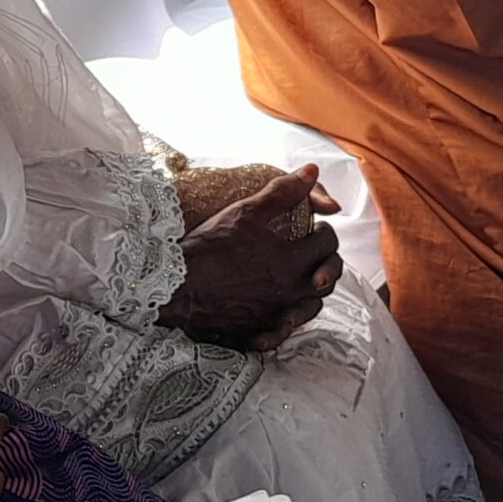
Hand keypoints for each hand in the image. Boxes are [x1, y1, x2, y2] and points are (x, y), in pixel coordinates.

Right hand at [158, 166, 343, 352]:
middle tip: (312, 251)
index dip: (324, 231)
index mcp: (292, 261)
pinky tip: (282, 309)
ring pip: (312, 306)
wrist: (175, 288)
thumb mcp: (246, 212)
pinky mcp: (258, 331)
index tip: (313, 227)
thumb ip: (283, 192)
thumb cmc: (210, 248)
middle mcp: (290, 292)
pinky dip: (291, 319)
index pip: (328, 244)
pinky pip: (287, 329)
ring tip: (301, 277)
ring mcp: (275, 315)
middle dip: (326, 261)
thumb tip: (311, 170)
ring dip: (313, 290)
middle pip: (328, 279)